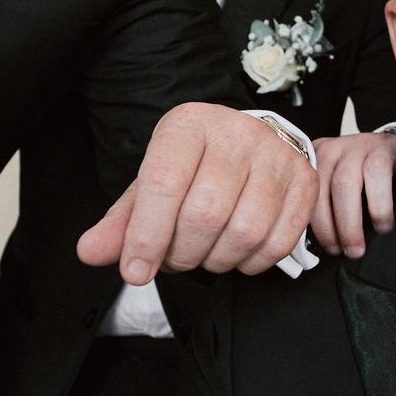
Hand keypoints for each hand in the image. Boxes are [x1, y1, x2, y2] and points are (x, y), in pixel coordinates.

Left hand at [78, 103, 317, 278]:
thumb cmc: (193, 168)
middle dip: (183, 254)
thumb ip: (122, 222)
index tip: (135, 271)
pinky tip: (236, 253)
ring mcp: (276, 155)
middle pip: (206, 213)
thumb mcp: (151, 185)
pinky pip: (278, 241)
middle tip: (175, 259)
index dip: (146, 235)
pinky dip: (252, 263)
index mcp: (189, 124)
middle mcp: (237, 132)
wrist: (247, 145)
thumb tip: (90, 252)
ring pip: (245, 232)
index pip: (163, 182)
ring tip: (205, 254)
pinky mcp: (305, 180)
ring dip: (217, 261)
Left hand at [309, 131, 395, 256]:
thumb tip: (321, 248)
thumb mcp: (337, 185)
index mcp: (325, 155)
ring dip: (378, 209)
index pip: (316, 191)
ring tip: (383, 229)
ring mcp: (380, 144)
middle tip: (355, 250)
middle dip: (348, 224)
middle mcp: (350, 146)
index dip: (323, 225)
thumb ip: (326, 206)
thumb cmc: (364, 177)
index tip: (333, 248)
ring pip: (375, 173)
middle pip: (343, 184)